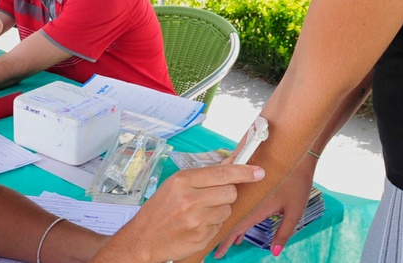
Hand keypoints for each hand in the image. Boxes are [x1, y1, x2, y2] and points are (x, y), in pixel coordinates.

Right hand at [102, 164, 264, 262]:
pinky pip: (220, 226)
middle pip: (230, 192)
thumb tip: (230, 164)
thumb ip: (202, 177)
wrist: (143, 238)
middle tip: (213, 196)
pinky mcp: (202, 238)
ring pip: (227, 210)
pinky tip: (196, 225)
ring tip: (199, 213)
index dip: (244, 172)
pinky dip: (212, 224)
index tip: (259, 171)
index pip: (222, 173)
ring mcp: (197, 221)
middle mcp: (191, 199)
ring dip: (219, 210)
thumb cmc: (159, 209)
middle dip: (227, 193)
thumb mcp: (174, 185)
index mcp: (182, 181)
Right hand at [213, 157, 314, 258]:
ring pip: (228, 205)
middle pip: (228, 216)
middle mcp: (245, 196)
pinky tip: (233, 215)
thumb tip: (275, 252)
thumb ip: (284, 231)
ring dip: (226, 220)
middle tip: (215, 246)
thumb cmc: (297, 182)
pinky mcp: (243, 178)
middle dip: (222, 232)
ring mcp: (242, 185)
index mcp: (256, 206)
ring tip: (226, 236)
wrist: (294, 151)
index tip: (218, 252)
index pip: (237, 226)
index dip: (226, 240)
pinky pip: (231, 195)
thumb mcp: (295, 210)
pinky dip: (230, 206)